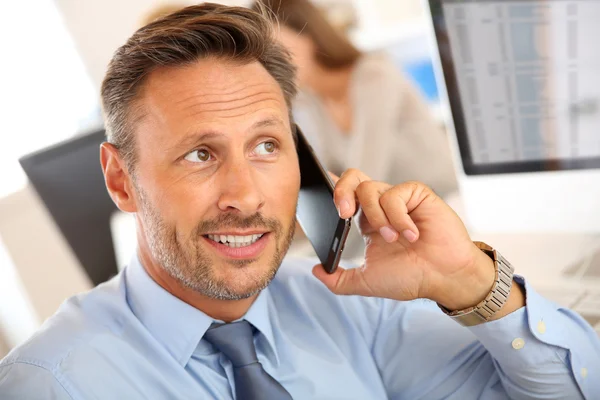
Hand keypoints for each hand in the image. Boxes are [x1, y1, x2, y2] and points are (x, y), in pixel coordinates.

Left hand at [313, 169, 502, 310]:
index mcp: (368, 221)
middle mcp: (381, 206)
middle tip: (344, 214)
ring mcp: (399, 199)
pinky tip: (412, 234)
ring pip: (369, 188)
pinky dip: (398, 218)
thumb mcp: (366, 281)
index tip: (318, 188)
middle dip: (341, 191)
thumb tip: (316, 271)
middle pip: (352, 178)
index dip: (331, 188)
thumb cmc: (410, 278)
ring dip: (377, 218)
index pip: (344, 195)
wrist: (444, 278)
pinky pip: (394, 195)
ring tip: (394, 238)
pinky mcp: (416, 194)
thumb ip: (338, 279)